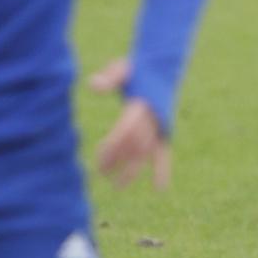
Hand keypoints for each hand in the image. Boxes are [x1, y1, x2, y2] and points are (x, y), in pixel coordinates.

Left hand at [89, 56, 170, 187]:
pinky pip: (164, 154)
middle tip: (101, 172)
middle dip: (118, 159)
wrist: (160, 68)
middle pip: (135, 145)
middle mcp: (154, 119)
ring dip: (132, 170)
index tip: (101, 156)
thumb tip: (92, 85)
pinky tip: (160, 189)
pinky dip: (163, 171)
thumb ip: (108, 78)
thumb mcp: (121, 69)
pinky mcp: (165, 133)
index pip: (128, 130)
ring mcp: (161, 127)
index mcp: (142, 104)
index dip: (115, 144)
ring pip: (146, 153)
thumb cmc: (136, 70)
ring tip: (117, 186)